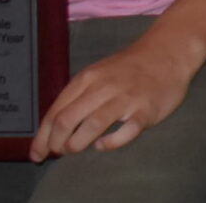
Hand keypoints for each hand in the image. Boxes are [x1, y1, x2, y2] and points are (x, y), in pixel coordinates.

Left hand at [30, 28, 199, 158]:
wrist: (168, 52)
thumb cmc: (128, 69)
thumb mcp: (98, 74)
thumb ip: (78, 98)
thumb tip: (53, 130)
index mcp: (87, 79)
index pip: (55, 112)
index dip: (42, 137)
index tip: (37, 154)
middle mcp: (103, 87)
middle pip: (68, 120)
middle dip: (56, 143)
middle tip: (59, 152)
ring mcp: (126, 98)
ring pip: (93, 125)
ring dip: (77, 144)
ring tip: (76, 149)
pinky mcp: (146, 110)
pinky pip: (125, 132)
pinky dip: (110, 143)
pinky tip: (104, 144)